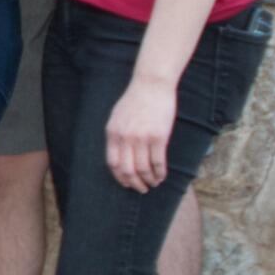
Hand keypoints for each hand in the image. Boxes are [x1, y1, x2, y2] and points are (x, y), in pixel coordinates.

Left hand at [105, 74, 176, 191]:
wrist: (151, 85)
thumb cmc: (135, 101)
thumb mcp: (117, 117)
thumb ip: (116, 135)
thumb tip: (118, 155)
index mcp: (112, 134)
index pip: (113, 163)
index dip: (120, 177)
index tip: (126, 183)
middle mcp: (125, 138)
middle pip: (127, 170)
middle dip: (134, 183)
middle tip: (141, 189)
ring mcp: (141, 138)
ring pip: (143, 169)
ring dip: (149, 180)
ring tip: (153, 183)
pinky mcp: (158, 137)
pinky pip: (158, 162)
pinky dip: (160, 173)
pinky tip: (162, 176)